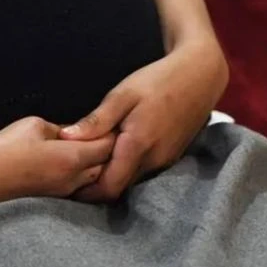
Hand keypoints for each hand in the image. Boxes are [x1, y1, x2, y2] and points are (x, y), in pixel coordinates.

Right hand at [0, 116, 115, 202]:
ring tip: (84, 145)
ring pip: (93, 177)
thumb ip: (60, 128)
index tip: (109, 118)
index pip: (109, 145)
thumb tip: (72, 133)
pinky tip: (66, 161)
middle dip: (107, 148)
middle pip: (106, 164)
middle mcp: (74, 179)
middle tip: (100, 130)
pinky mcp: (52, 199)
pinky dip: (80, 172)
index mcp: (73, 158)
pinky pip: (77, 184)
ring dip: (94, 162)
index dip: (112, 130)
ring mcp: (64, 192)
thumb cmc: (3, 151)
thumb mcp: (33, 125)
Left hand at [60, 40, 228, 201]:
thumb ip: (96, 121)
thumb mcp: (121, 95)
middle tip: (71, 170)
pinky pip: (142, 170)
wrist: (200, 75)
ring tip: (87, 159)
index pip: (109, 187)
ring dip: (110, 175)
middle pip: (119, 187)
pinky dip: (125, 166)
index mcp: (138, 146)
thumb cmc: (158, 81)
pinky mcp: (170, 156)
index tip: (66, 183)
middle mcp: (154, 161)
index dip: (86, 192)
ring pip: (131, 179)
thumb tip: (65, 138)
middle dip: (95, 185)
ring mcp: (165, 160)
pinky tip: (111, 151)